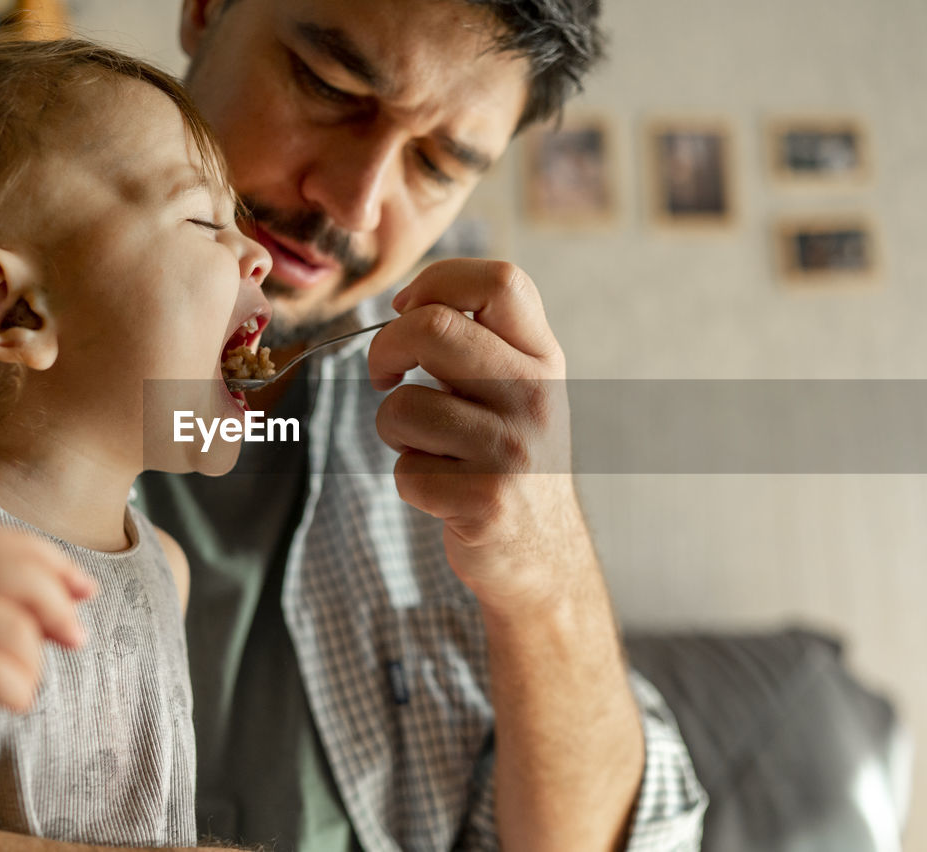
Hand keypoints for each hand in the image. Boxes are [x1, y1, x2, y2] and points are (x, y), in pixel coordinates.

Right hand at [0, 527, 96, 771]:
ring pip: (16, 631)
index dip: (60, 567)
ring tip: (21, 683)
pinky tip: (15, 701)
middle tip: (75, 639)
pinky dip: (16, 689)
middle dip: (61, 610)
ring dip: (34, 664)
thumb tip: (75, 592)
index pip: (16, 544)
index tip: (86, 592)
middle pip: (25, 578)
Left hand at [367, 259, 584, 612]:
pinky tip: (441, 490)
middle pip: (432, 329)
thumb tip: (407, 305)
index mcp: (542, 357)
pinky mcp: (486, 501)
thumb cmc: (508, 456)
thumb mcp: (518, 388)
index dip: (437, 281)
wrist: (542, 553)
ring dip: (393, 429)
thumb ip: (480, 340)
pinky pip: (406, 472)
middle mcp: (535, 396)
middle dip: (384, 349)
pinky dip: (408, 481)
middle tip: (385, 374)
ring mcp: (512, 449)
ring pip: (403, 408)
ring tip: (425, 447)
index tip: (407, 310)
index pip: (499, 280)